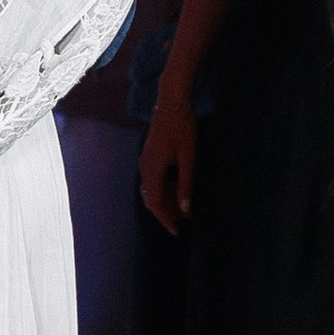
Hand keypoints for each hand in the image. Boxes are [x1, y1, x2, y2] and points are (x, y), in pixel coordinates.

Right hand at [140, 88, 198, 234]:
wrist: (172, 103)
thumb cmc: (182, 129)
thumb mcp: (188, 159)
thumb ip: (186, 184)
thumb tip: (185, 208)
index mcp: (153, 170)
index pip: (156, 203)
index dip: (166, 219)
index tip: (176, 231)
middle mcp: (145, 167)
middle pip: (151, 198)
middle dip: (166, 212)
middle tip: (183, 221)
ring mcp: (145, 160)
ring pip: (152, 189)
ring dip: (165, 200)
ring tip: (182, 207)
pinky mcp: (149, 155)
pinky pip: (153, 179)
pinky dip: (163, 188)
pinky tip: (178, 188)